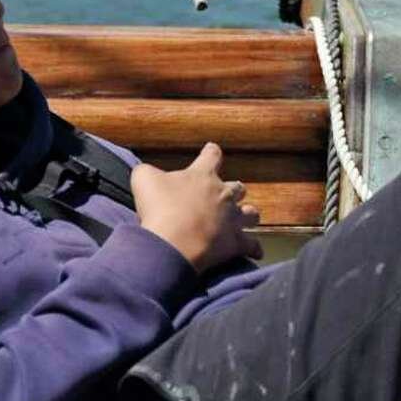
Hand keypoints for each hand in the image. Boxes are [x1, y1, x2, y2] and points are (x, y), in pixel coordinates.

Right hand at [132, 143, 263, 271]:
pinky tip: (256, 251)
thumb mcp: (144, 179)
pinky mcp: (235, 243)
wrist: (173, 243)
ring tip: (245, 218)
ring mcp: (232, 219)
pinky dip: (254, 248)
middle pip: (238, 187)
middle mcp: (223, 195)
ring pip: (252, 213)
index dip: (211, 152)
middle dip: (233, 190)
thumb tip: (148, 172)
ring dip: (248, 215)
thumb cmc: (159, 208)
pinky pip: (252, 245)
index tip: (211, 149)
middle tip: (226, 194)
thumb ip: (148, 171)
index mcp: (203, 176)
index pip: (211, 156)